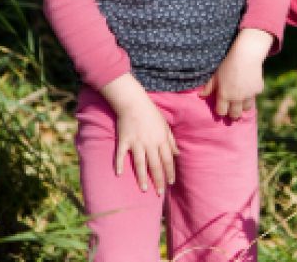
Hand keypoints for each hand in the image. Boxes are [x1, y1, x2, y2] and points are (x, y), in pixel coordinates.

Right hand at [99, 73, 178, 195]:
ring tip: (144, 189)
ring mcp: (136, 142)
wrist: (133, 102)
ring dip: (142, 178)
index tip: (170, 183)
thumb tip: (177, 154)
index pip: (168, 160)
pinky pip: (121, 155)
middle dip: (158, 180)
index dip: (170, 172)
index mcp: (162, 139)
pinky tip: (119, 175)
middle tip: (159, 193)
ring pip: (140, 164)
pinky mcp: (124, 140)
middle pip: (155, 165)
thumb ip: (171, 141)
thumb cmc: (151, 113)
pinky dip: (119, 164)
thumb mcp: (165, 125)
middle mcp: (150, 143)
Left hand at [200, 28, 271, 119]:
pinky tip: (248, 87)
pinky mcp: (258, 90)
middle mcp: (237, 98)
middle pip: (235, 115)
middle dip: (232, 114)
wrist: (246, 55)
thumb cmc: (228, 64)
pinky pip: (254, 97)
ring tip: (240, 100)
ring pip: (246, 108)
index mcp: (224, 95)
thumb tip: (201, 96)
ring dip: (242, 106)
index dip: (221, 111)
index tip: (221, 108)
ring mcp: (248, 95)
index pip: (221, 112)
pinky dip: (251, 95)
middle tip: (232, 110)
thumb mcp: (216, 75)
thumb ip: (208, 87)